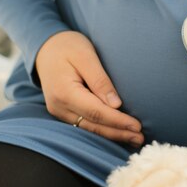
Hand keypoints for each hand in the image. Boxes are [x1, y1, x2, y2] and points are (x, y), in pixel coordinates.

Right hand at [35, 30, 143, 146]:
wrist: (46, 47)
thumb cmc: (68, 47)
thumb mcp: (86, 56)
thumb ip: (100, 80)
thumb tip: (116, 105)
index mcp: (64, 92)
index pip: (96, 112)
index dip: (118, 121)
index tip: (137, 126)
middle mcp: (59, 106)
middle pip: (93, 125)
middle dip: (118, 133)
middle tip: (140, 138)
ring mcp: (59, 111)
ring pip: (88, 128)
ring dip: (111, 135)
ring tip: (134, 139)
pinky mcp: (63, 112)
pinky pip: (84, 124)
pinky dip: (101, 129)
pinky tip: (117, 133)